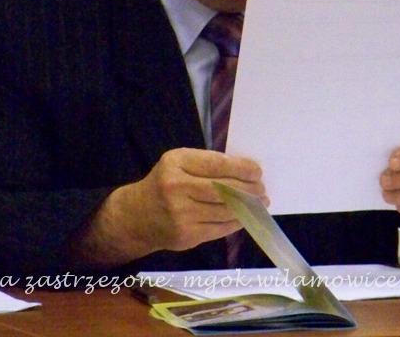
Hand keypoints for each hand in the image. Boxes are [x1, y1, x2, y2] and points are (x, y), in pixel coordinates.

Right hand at [71, 148, 266, 265]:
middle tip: (262, 189)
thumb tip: (246, 171)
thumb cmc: (164, 183)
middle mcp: (176, 187)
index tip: (257, 171)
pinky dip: (236, 222)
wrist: (136, 217)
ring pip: (224, 211)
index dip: (242, 168)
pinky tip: (244, 216)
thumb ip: (207, 164)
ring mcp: (181, 214)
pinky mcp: (186, 236)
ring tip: (259, 202)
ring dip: (247, 207)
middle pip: (223, 189)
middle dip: (248, 189)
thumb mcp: (179, 163)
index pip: (217, 165)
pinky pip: (220, 228)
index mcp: (176, 163)